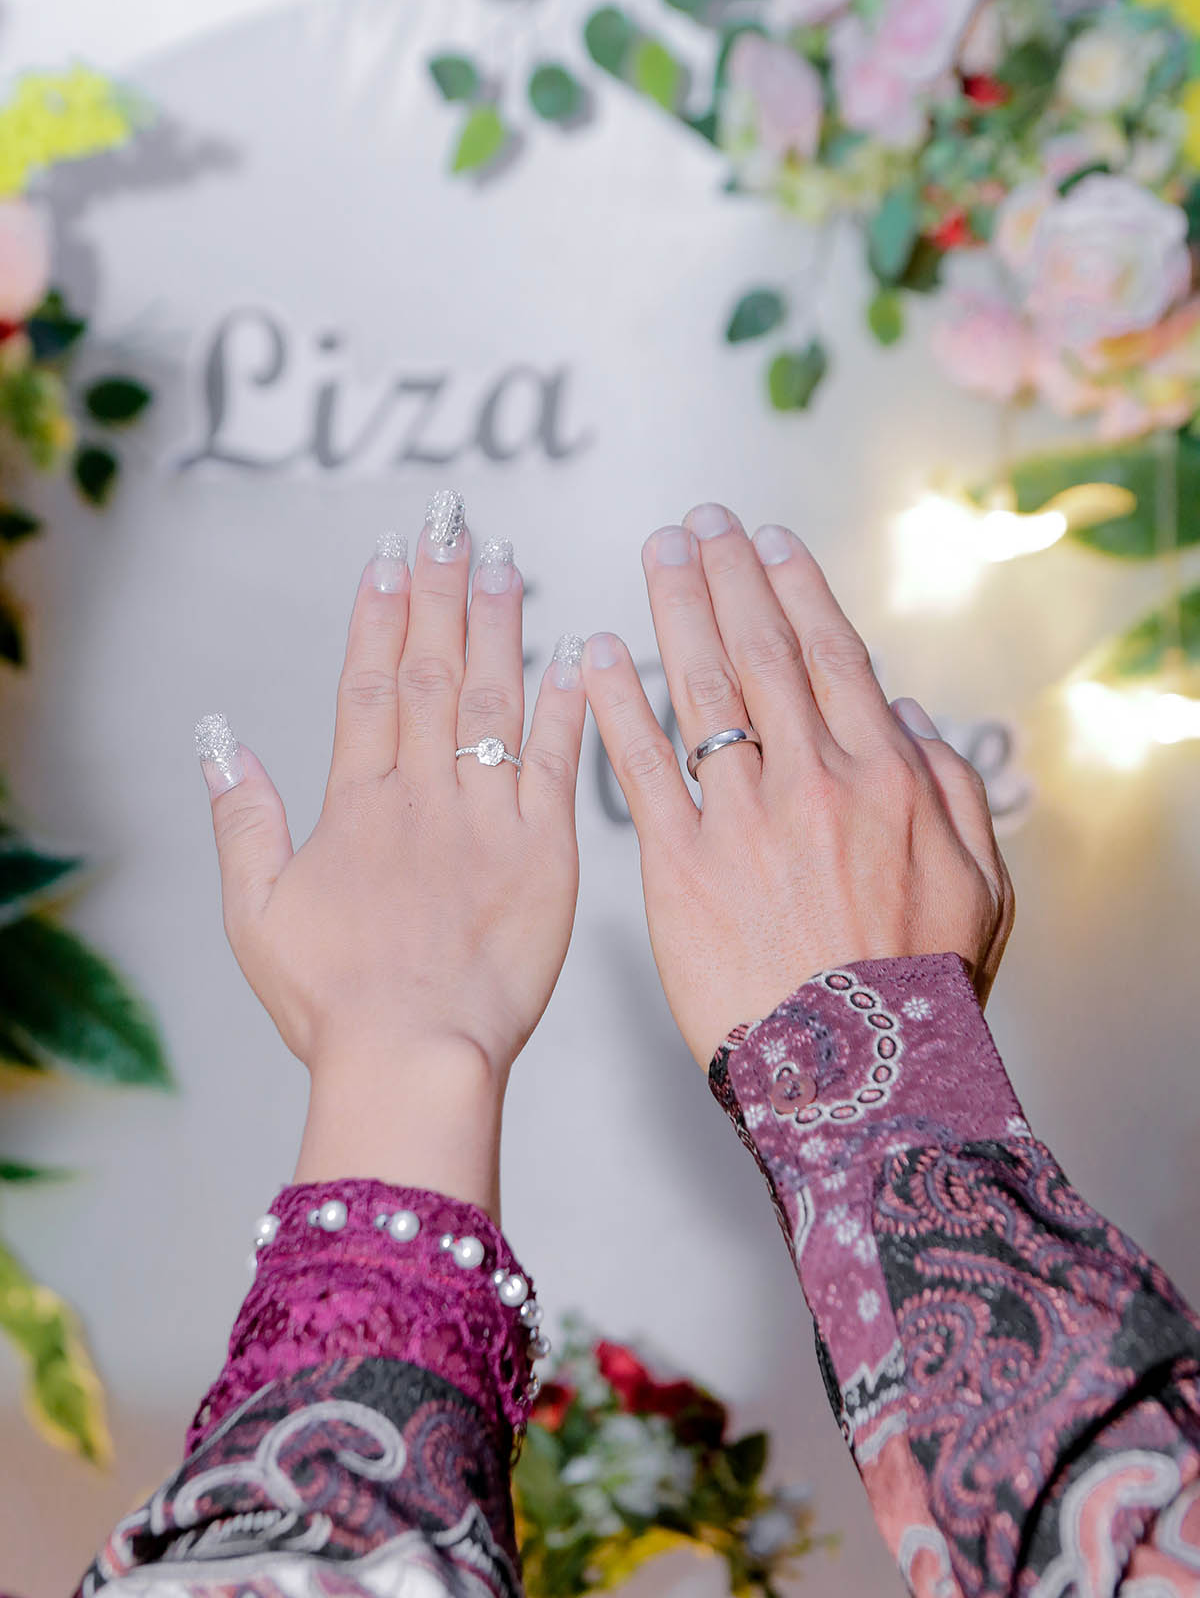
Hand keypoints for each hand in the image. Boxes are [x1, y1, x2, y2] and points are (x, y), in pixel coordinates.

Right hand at [195, 507, 585, 1214]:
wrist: (417, 1055)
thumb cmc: (333, 1000)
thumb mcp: (256, 912)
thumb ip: (243, 819)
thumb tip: (220, 739)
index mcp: (359, 806)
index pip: (371, 687)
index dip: (381, 618)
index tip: (391, 558)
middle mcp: (425, 797)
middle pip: (433, 674)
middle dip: (441, 594)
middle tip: (453, 524)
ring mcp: (490, 821)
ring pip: (494, 703)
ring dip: (500, 628)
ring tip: (504, 563)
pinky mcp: (548, 856)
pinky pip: (556, 765)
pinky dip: (564, 708)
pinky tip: (576, 654)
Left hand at [581, 504, 1012, 1068]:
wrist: (861, 1076)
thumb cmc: (920, 990)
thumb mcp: (983, 885)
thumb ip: (954, 791)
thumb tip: (910, 717)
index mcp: (887, 777)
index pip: (831, 656)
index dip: (795, 590)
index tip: (768, 543)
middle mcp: (813, 779)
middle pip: (762, 652)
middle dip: (728, 575)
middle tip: (699, 521)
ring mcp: (744, 817)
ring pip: (702, 688)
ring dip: (676, 609)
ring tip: (657, 554)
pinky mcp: (681, 865)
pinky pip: (641, 767)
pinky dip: (615, 702)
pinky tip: (595, 652)